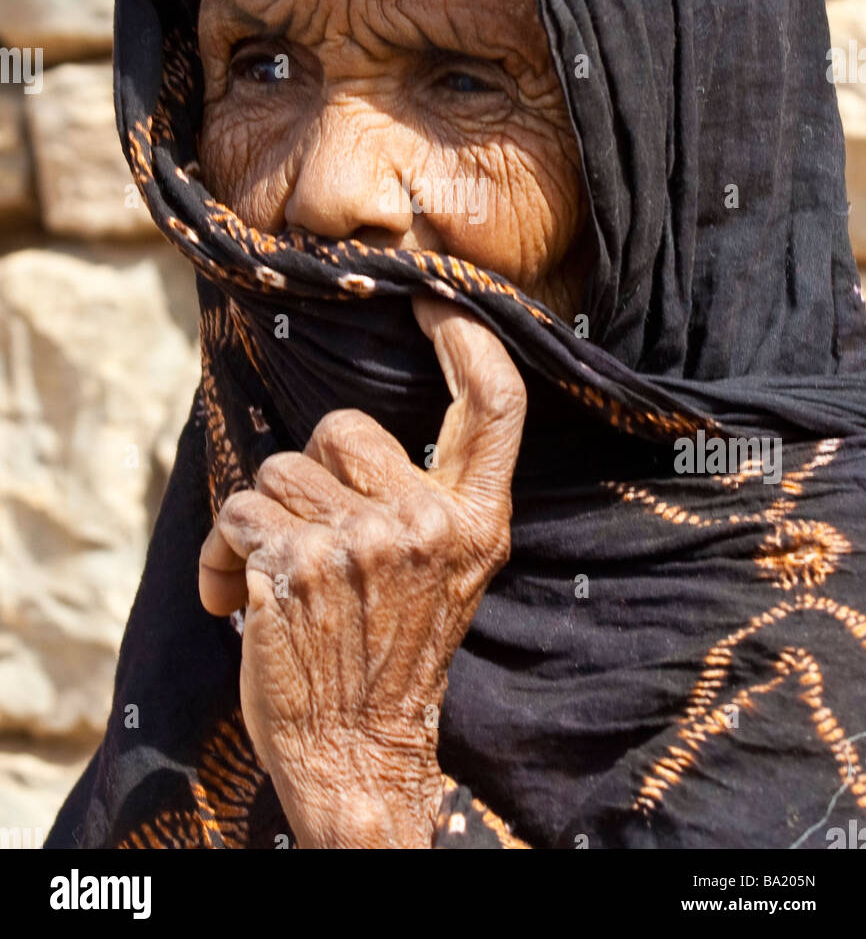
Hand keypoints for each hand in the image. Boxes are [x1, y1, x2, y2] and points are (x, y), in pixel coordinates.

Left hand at [198, 295, 526, 847]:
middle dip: (312, 477)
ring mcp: (365, 542)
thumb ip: (429, 499)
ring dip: (263, 522)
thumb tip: (357, 431)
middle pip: (342, 429)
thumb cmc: (391, 656)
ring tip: (281, 582)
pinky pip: (236, 513)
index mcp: (476, 519)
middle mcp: (428, 522)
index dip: (466, 337)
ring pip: (278, 472)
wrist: (357, 753)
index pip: (494, 405)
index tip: (433, 299)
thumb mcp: (446, 574)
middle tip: (320, 544)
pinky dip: (222, 552)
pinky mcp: (298, 564)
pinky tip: (237, 598)